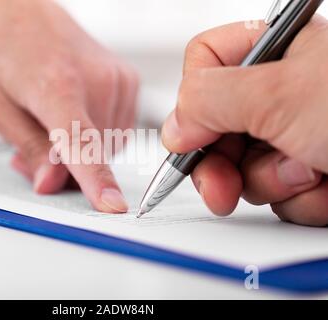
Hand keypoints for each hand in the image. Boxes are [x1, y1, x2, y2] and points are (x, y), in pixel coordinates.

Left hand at [0, 0, 138, 211]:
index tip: (112, 206)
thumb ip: (30, 149)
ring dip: (83, 148)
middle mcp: (97, 79)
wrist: (22, 13)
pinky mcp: (129, 80)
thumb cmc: (5, 53)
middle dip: (68, 163)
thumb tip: (53, 183)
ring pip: (108, 145)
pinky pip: (118, 130)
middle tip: (37, 142)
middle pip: (94, 153)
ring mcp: (118, 78)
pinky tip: (76, 111)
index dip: (96, 179)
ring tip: (53, 121)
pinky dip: (97, 132)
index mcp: (56, 85)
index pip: (81, 142)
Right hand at [162, 16, 327, 225]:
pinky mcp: (310, 168)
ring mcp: (294, 132)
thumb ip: (207, 102)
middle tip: (222, 186)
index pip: (203, 65)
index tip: (190, 138)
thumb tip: (173, 126)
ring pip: (245, 167)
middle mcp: (280, 91)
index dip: (192, 104)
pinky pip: (278, 192)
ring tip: (309, 170)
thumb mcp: (277, 94)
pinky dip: (300, 197)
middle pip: (215, 126)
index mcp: (272, 53)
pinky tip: (327, 184)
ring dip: (272, 180)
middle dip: (221, 163)